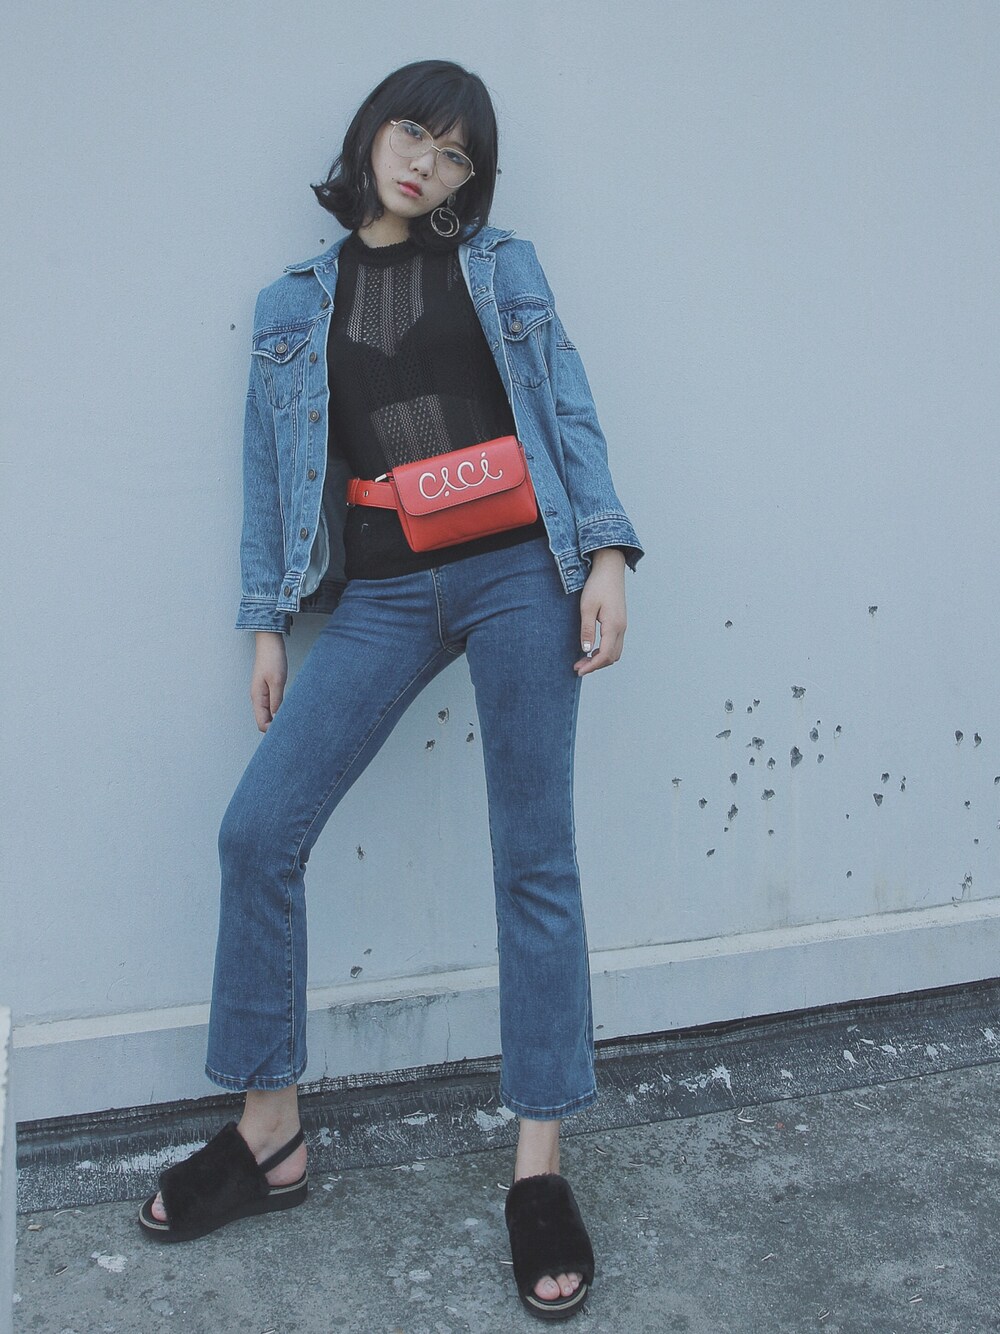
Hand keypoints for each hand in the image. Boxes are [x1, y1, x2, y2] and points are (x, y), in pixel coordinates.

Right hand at [251, 632, 287, 730]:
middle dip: (275, 728)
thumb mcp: (277, 681)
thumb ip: (276, 701)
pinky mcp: (268, 690)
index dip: (273, 730)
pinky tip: (288, 710)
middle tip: (292, 728)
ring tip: (292, 720)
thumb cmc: (273, 659)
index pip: (262, 724)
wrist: (270, 643)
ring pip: (268, 715)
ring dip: (278, 720)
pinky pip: (271, 706)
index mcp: (257, 698)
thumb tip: (277, 718)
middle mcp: (258, 698)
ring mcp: (262, 694)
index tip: (287, 729)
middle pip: (264, 721)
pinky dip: (279, 711)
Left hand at [574, 548, 626, 675]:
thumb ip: (587, 629)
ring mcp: (622, 626)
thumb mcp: (587, 607)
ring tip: (583, 660)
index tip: (578, 670)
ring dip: (600, 660)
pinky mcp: (620, 622)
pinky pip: (615, 644)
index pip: (604, 655)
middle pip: (611, 657)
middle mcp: (621, 628)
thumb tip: (585, 650)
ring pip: (615, 652)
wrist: (610, 569)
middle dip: (595, 665)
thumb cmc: (597, 586)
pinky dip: (604, 652)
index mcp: (613, 626)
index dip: (591, 666)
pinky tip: (592, 650)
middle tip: (577, 667)